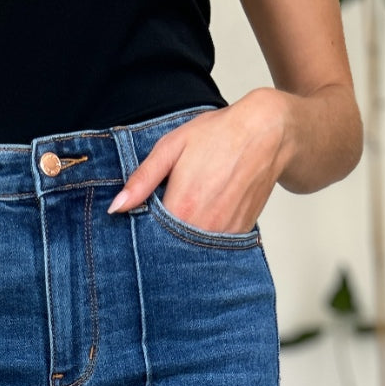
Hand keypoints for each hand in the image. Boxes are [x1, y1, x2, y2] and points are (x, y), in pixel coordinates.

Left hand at [107, 88, 292, 234]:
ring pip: (193, 252)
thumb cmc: (218, 135)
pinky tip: (203, 218)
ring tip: (186, 215)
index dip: (141, 234)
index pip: (149, 239)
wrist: (268, 133)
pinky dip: (203, 240)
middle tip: (161, 221)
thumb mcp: (172, 147)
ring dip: (183, 242)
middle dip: (161, 241)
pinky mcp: (240, 236)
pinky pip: (214, 248)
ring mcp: (224, 235)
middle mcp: (204, 228)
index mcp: (182, 207)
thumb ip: (142, 179)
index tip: (138, 225)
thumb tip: (116, 208)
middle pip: (170, 250)